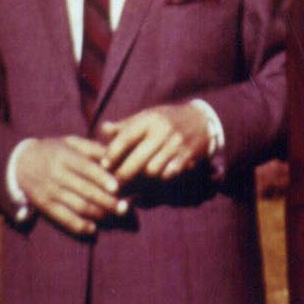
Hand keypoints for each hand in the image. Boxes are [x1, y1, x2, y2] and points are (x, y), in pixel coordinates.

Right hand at [17, 136, 121, 235]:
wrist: (21, 163)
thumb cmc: (54, 150)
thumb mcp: (70, 142)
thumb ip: (92, 148)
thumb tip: (113, 156)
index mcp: (64, 156)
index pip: (86, 168)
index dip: (102, 178)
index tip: (117, 187)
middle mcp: (57, 175)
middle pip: (84, 190)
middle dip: (106, 200)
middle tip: (124, 207)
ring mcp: (50, 193)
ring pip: (77, 206)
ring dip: (97, 213)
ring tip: (113, 216)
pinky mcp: (45, 207)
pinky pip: (64, 219)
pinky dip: (79, 226)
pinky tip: (93, 228)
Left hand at [98, 102, 214, 184]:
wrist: (201, 120)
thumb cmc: (166, 120)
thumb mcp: (146, 117)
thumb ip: (124, 126)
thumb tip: (102, 129)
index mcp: (149, 119)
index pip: (126, 137)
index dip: (112, 153)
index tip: (104, 166)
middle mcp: (162, 130)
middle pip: (137, 159)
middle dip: (123, 175)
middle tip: (114, 185)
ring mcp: (176, 143)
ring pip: (153, 170)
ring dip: (142, 181)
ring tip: (132, 186)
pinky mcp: (188, 155)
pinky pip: (169, 174)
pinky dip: (159, 180)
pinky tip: (153, 183)